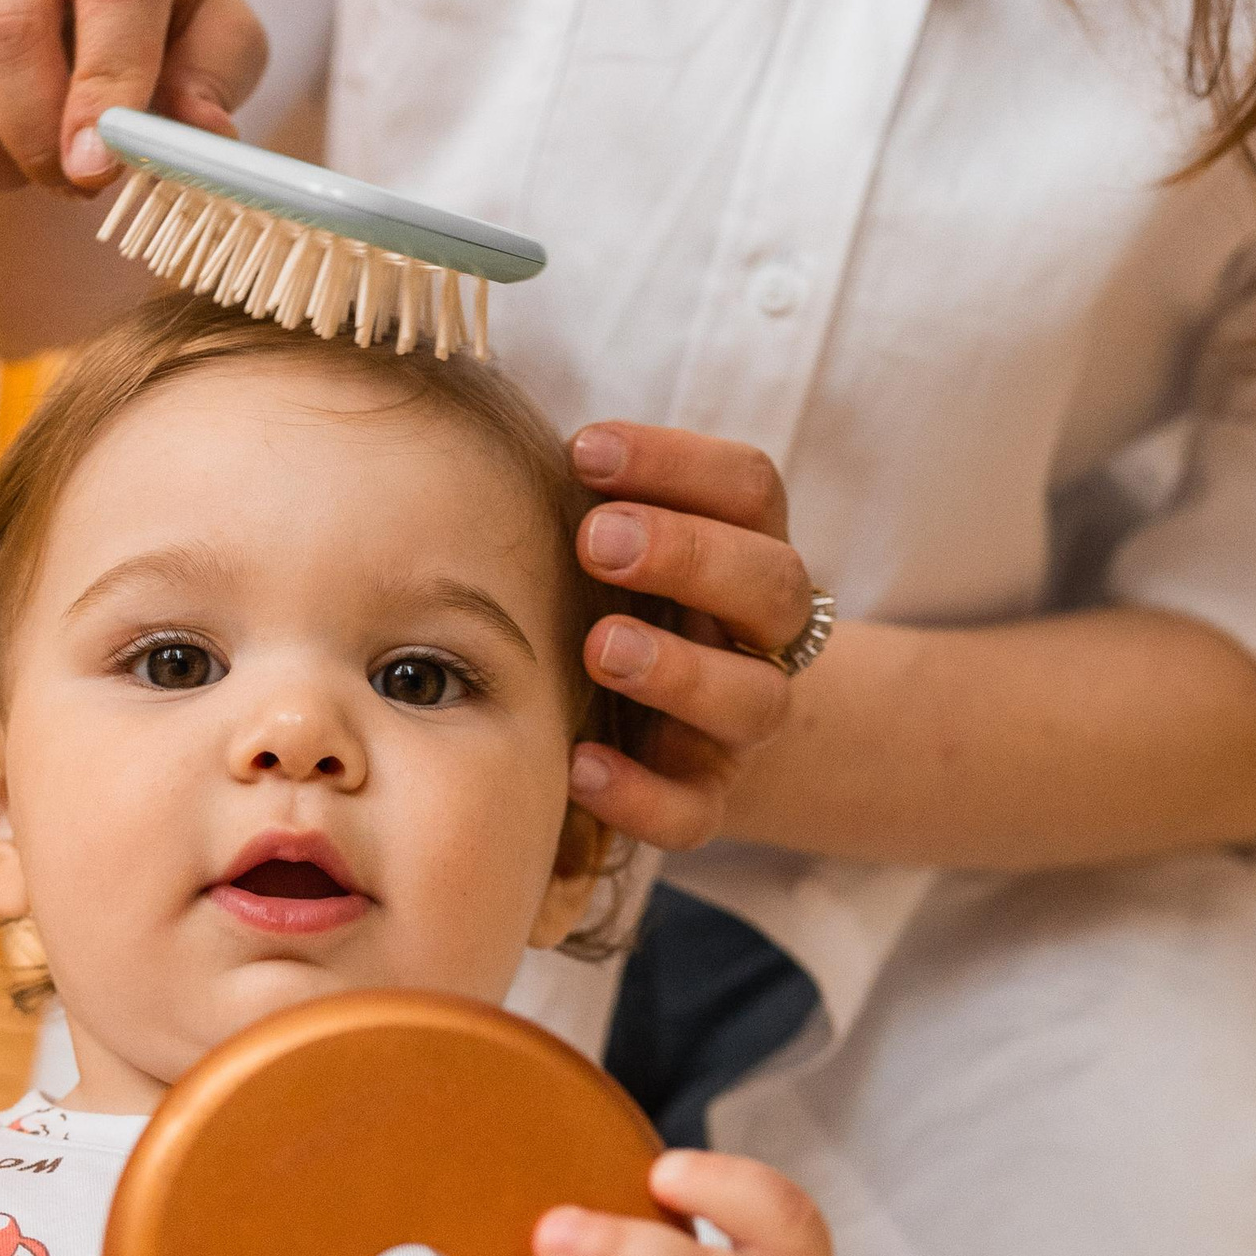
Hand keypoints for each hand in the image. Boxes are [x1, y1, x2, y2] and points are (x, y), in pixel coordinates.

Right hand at [0, 0, 266, 196]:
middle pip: (6, 30)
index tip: (100, 165)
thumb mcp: (213, 46)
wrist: (61, 18)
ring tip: (35, 167)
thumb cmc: (153, 31)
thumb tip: (203, 131)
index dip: (109, 83)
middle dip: (39, 137)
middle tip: (74, 187)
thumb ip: (218, 80)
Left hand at [564, 424, 817, 853]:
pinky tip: (578, 765)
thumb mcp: (602, 548)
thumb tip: (481, 443)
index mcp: (745, 549)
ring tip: (598, 647)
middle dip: (689, 555)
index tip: (584, 451)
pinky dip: (640, 794)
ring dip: (678, 670)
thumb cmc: (604, 606)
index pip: (749, 490)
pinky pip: (692, 811)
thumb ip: (577, 502)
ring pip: (752, 700)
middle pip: (773, 584)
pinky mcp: (704, 799)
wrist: (642, 731)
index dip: (679, 463)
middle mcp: (759, 635)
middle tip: (595, 541)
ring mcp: (739, 724)